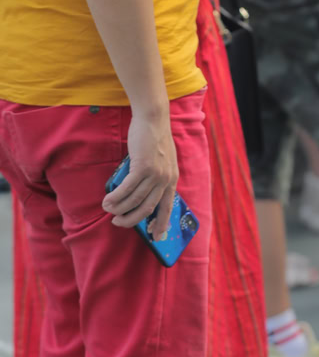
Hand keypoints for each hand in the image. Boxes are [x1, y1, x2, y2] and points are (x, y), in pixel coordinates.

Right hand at [103, 111, 178, 238]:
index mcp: (172, 179)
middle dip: (132, 220)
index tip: (156, 237)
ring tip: (108, 210)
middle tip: (119, 223)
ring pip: (135, 199)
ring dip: (119, 208)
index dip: (161, 223)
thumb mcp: (160, 161)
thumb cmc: (153, 140)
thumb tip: (137, 195)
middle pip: (148, 208)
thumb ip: (154, 177)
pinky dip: (116, 197)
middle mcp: (166, 179)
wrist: (153, 120)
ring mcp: (155, 173)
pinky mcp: (143, 167)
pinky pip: (127, 188)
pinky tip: (108, 201)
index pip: (168, 207)